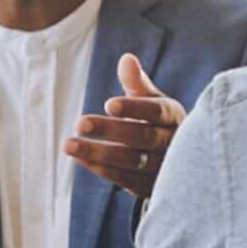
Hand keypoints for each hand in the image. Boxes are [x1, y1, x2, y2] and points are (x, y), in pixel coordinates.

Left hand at [62, 51, 183, 200]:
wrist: (178, 164)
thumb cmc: (156, 122)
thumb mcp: (150, 101)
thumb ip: (137, 83)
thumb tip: (126, 58)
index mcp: (174, 117)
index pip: (157, 111)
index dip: (134, 109)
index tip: (108, 104)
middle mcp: (175, 144)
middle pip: (142, 137)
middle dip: (110, 130)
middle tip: (80, 123)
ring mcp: (165, 170)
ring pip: (131, 161)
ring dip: (98, 153)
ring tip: (68, 144)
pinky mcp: (151, 189)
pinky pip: (125, 179)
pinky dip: (101, 169)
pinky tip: (79, 158)